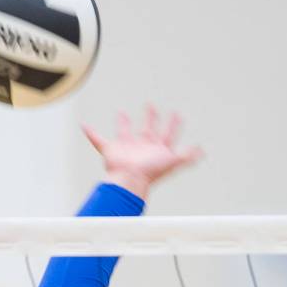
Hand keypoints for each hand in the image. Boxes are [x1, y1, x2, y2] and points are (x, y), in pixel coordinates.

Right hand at [82, 106, 201, 198]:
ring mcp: (126, 148)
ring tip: (122, 114)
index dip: (173, 125)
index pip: (168, 134)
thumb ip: (187, 157)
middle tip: (151, 105)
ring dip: (123, 123)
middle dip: (150, 117)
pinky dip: (91, 134)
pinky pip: (98, 140)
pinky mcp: (111, 149)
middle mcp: (142, 146)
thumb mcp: (172, 162)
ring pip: (124, 132)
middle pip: (148, 129)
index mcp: (157, 148)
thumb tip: (203, 152)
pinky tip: (84, 126)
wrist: (129, 181)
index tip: (177, 114)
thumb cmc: (150, 173)